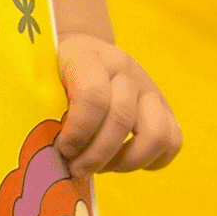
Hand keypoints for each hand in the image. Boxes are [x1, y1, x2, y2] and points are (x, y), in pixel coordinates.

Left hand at [54, 34, 182, 178]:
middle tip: (77, 168)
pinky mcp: (164, 106)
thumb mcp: (43, 78)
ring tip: (103, 166)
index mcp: (90, 57)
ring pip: (156, 134)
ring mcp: (149, 88)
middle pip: (121, 118)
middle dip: (96, 154)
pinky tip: (122, 162)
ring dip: (127, 161)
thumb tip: (49, 152)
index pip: (93, 96)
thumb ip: (47, 107)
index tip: (63, 150)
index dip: (79, 131)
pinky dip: (151, 160)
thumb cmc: (57, 71)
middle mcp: (125, 69)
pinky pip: (172, 140)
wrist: (83, 46)